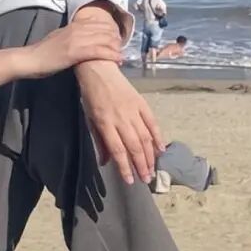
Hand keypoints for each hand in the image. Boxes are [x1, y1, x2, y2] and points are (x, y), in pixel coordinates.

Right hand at [14, 19, 123, 78]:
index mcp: (73, 25)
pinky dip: (110, 55)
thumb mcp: (58, 37)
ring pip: (104, 40)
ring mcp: (76, 41)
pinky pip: (99, 52)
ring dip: (116, 48)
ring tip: (121, 55)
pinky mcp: (75, 53)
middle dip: (116, 40)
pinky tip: (118, 60)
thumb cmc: (42, 52)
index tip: (116, 40)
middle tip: (122, 49)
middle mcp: (77, 30)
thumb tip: (81, 36)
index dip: (111, 31)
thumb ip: (71, 35)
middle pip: (105, 31)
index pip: (99, 23)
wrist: (30, 60)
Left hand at [75, 60, 165, 184]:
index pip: (118, 150)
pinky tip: (161, 149)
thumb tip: (106, 162)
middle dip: (141, 165)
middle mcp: (121, 118)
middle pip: (134, 146)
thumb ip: (99, 140)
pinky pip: (152, 123)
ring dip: (150, 156)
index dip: (125, 167)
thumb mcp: (89, 118)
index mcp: (105, 123)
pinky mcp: (142, 103)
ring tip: (153, 169)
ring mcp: (133, 110)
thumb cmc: (91, 95)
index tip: (130, 180)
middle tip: (146, 179)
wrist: (99, 70)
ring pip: (145, 137)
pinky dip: (158, 137)